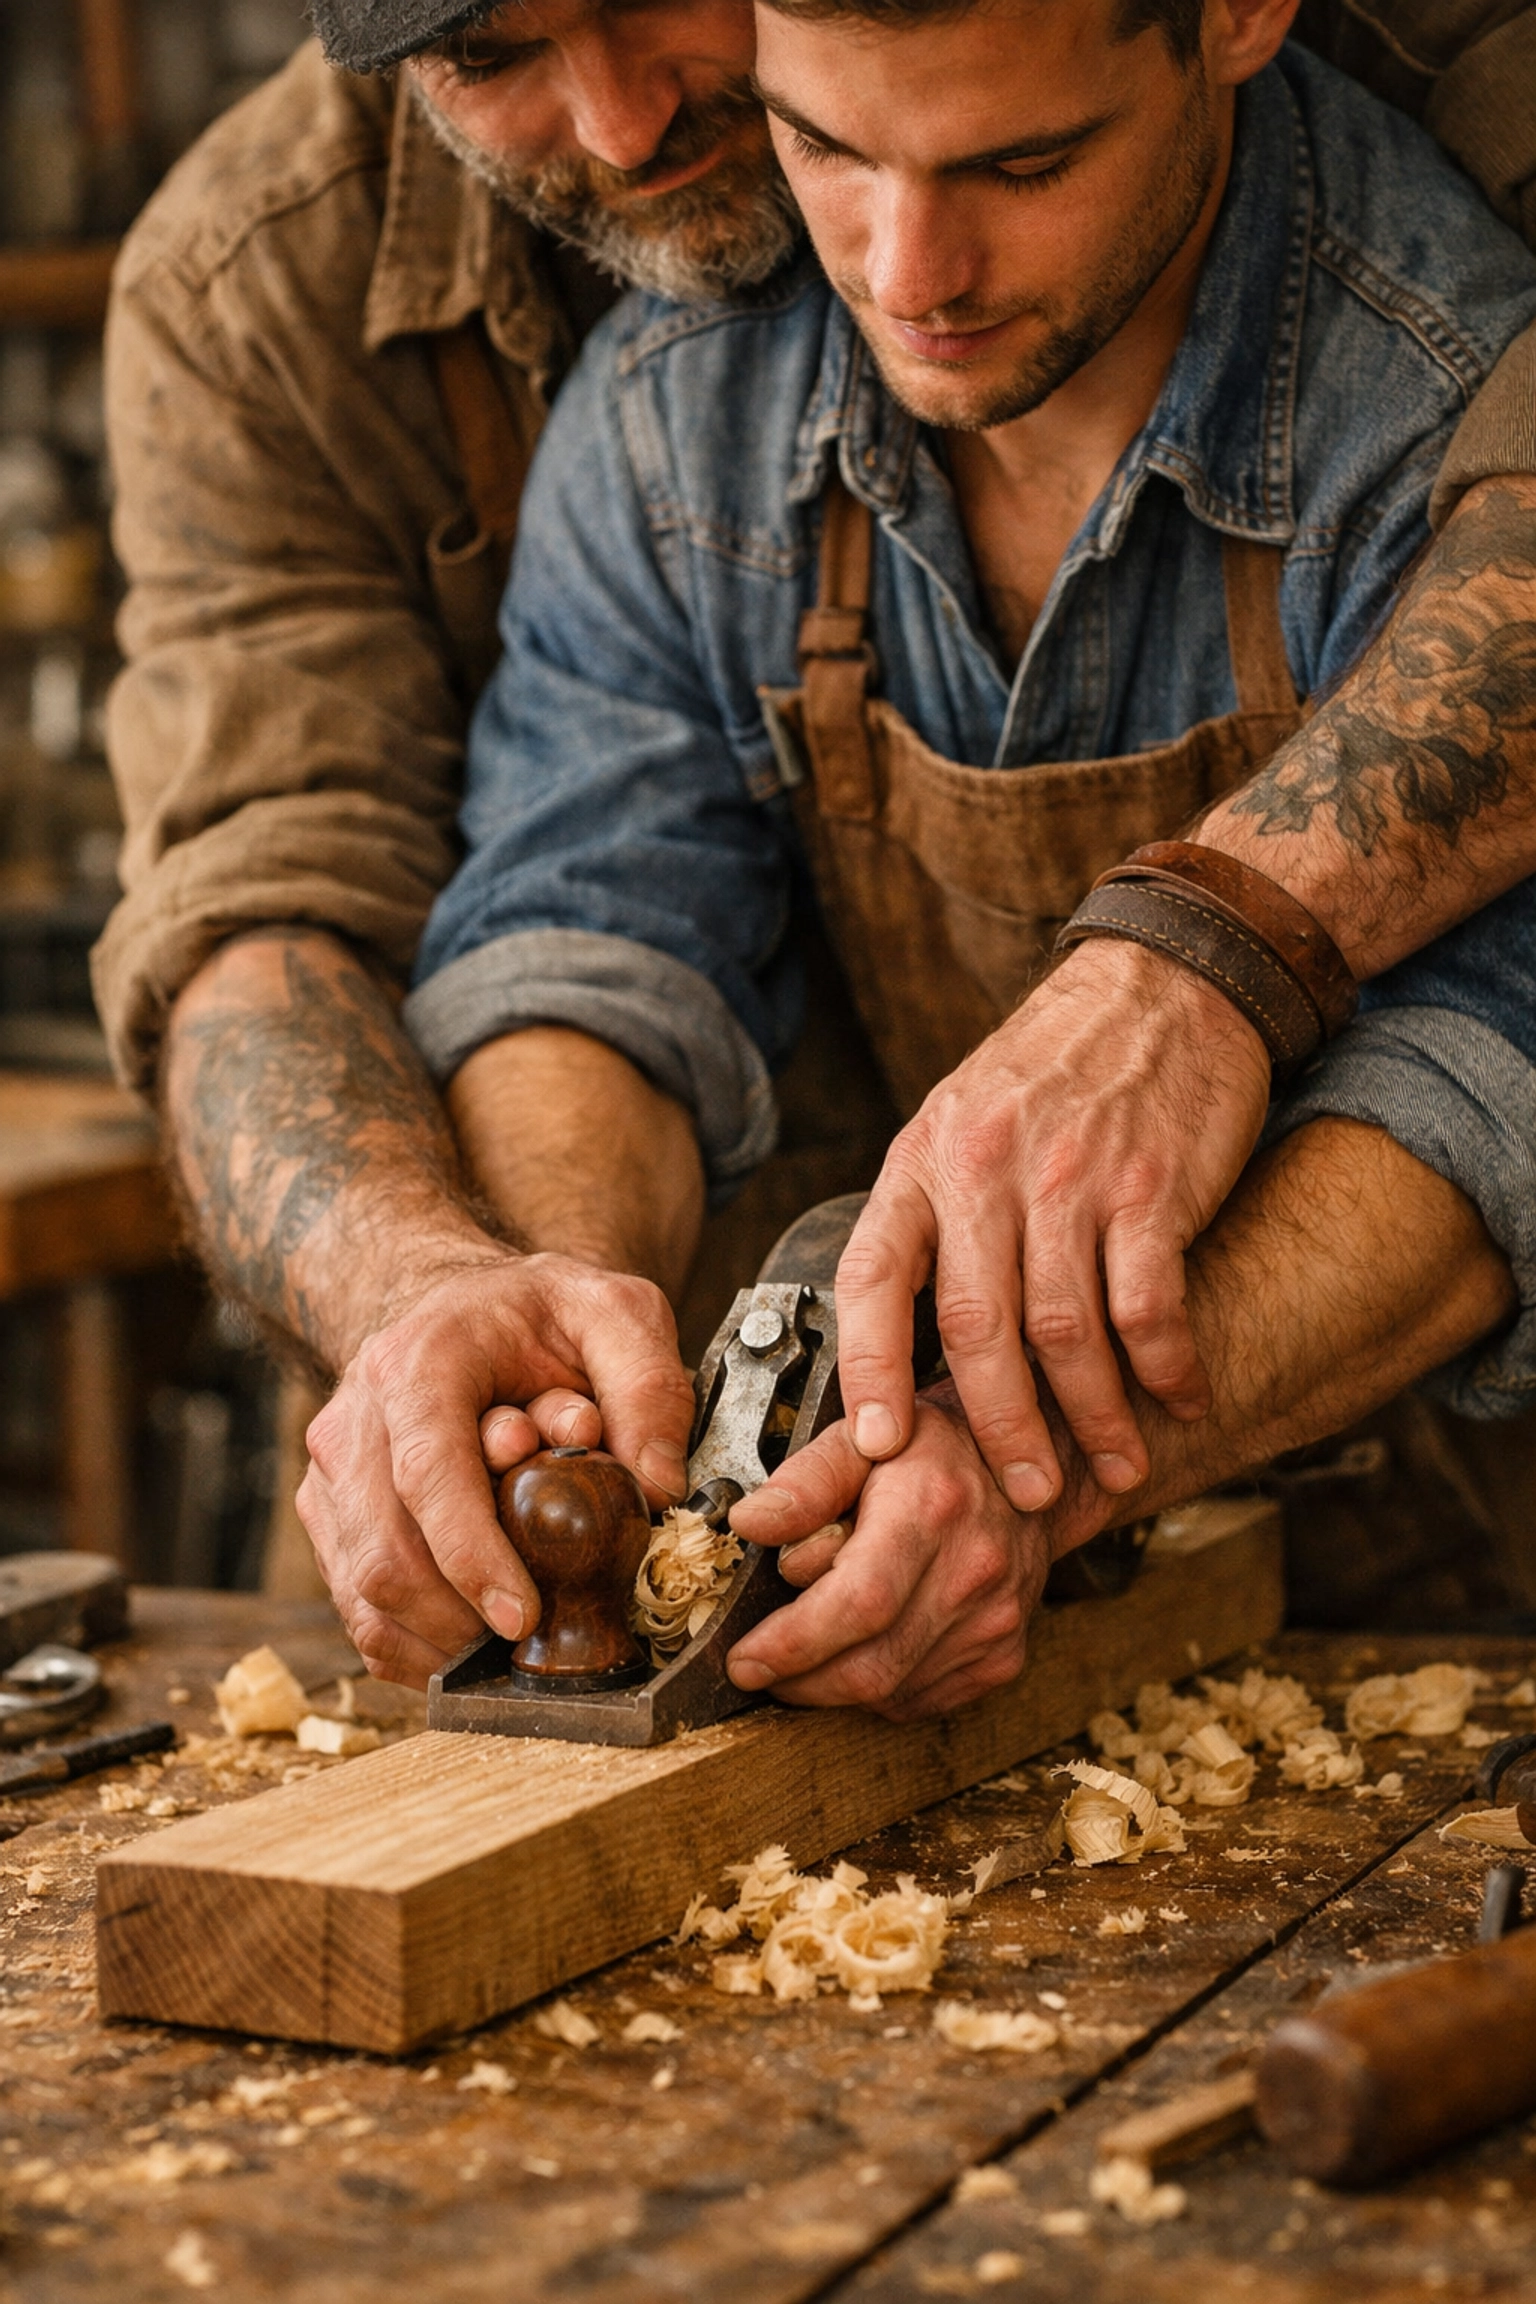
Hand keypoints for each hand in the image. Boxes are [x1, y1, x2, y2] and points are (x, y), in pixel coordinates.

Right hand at [297, 1249, 695, 1686]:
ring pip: (364, 1592)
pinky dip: (413, 1643)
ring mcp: (331, 1473)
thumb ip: (648, 1388)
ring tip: (513, 1637)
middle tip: (538, 1639)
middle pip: (387, 1553)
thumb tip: (654, 1489)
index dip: (471, 1557)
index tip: (522, 1617)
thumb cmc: (535, 1315)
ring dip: (441, 1638)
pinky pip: (357, 1607)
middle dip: (463, 1618)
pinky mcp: (329, 1514)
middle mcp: (356, 1420)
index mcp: (418, 1364)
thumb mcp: (615, 1313)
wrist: (459, 1306)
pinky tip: (472, 1640)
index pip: (428, 1474)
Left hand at [723, 1390, 1061, 1720]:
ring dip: (831, 1687)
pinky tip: (860, 1651)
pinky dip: (876, 1691)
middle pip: (872, 1665)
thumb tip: (750, 1523)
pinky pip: (920, 1700)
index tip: (745, 1659)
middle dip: (799, 1680)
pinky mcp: (1003, 1656)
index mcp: (932, 1509)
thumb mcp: (862, 1438)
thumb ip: (805, 1481)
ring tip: (806, 1650)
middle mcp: (973, 1572)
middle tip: (757, 1666)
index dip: (794, 1645)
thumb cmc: (934, 1451)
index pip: (859, 1603)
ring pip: (891, 1692)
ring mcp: (995, 1622)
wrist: (1028, 1472)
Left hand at [831, 941, 1270, 1512]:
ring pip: (1064, 1331)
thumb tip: (907, 1332)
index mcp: (923, 1159)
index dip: (868, 1369)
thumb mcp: (962, 1118)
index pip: (872, 1277)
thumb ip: (935, 1213)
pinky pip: (1147, 1303)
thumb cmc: (1056, 1067)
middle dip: (1000, 1426)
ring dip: (1092, 1415)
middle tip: (1025, 1489)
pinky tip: (1177, 1396)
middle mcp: (985, 1169)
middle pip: (976, 1327)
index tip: (876, 1445)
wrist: (1163, 983)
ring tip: (1115, 1465)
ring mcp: (1068, 1177)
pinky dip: (1164, 1365)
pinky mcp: (1149, 1185)